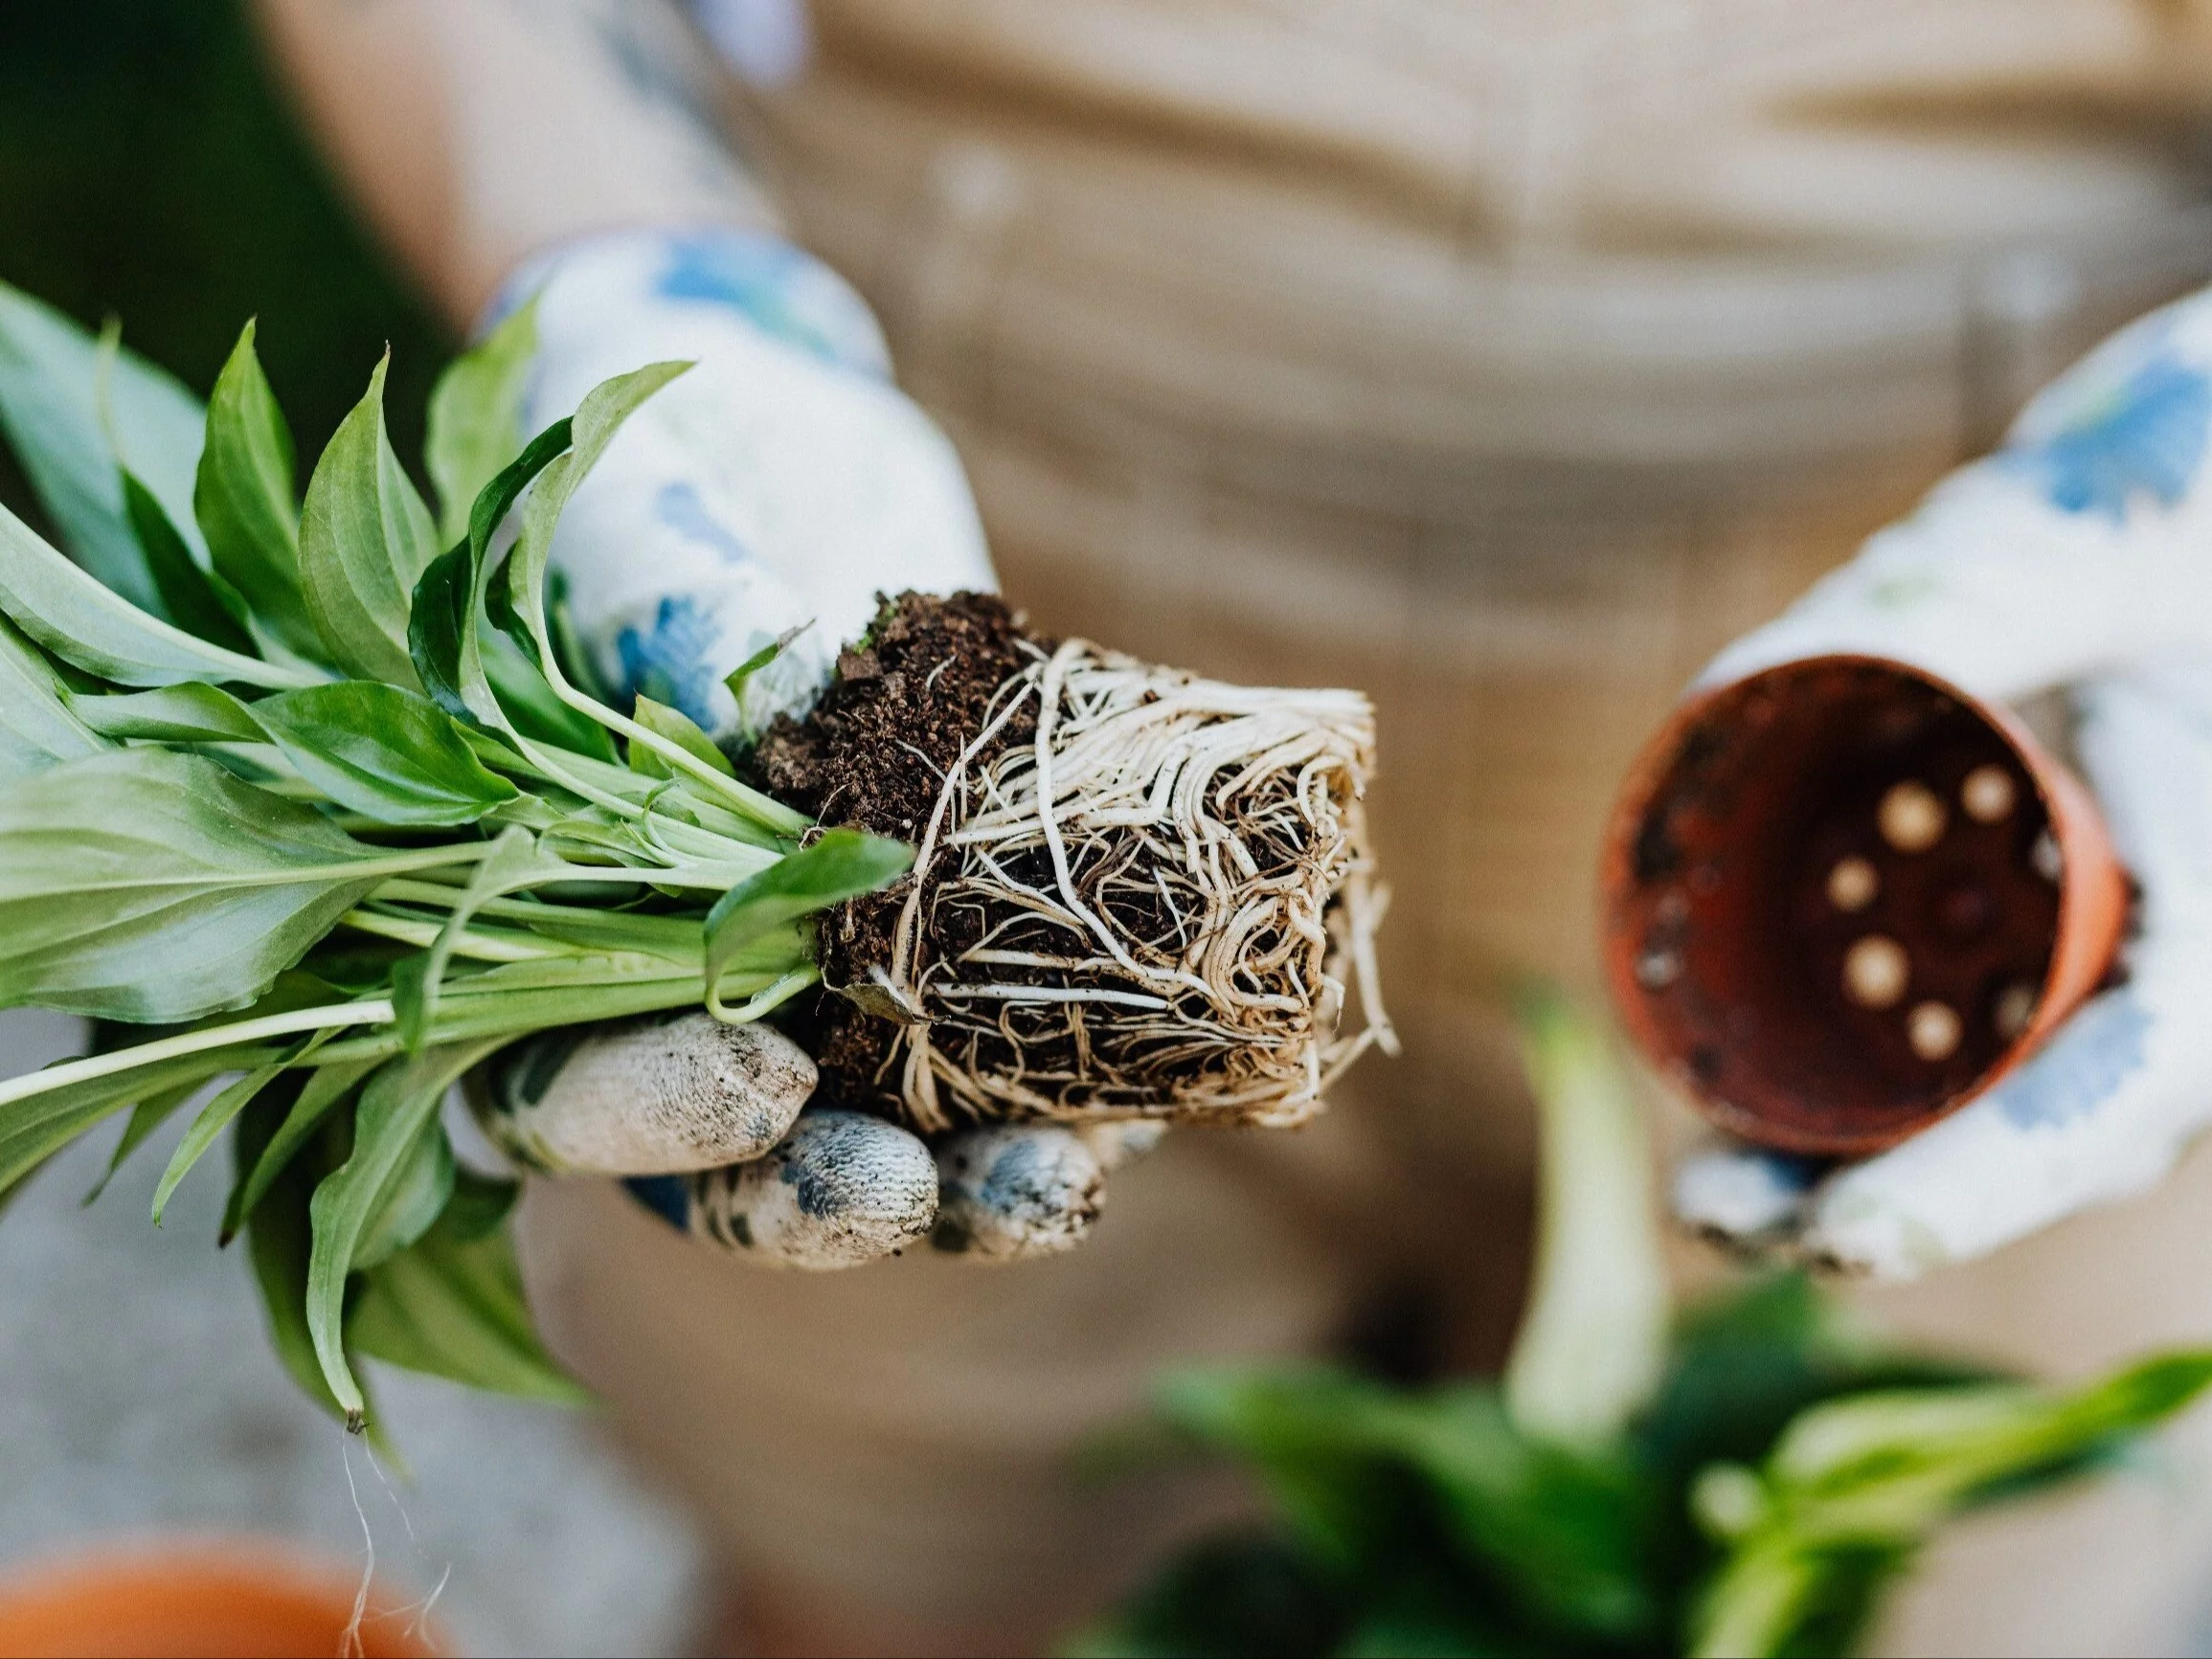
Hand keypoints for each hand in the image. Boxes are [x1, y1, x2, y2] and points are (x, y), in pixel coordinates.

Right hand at [466, 226, 1163, 1264]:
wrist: (783, 452)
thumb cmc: (651, 495)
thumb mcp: (633, 537)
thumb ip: (666, 630)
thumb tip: (760, 708)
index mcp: (555, 938)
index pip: (565, 1084)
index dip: (650, 1110)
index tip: (758, 1080)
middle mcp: (693, 997)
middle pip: (741, 1162)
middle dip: (825, 1194)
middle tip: (899, 1190)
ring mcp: (842, 992)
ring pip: (898, 1146)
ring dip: (975, 1189)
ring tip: (1057, 1180)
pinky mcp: (973, 960)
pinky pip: (1026, 1066)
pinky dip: (1087, 1096)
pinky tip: (1150, 1098)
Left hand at [1671, 287, 2211, 1279]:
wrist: (2184, 538)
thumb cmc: (2158, 533)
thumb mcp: (2075, 548)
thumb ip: (1959, 600)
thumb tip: (1737, 687)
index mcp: (2209, 905)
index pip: (2115, 1083)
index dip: (1987, 1177)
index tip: (1846, 1235)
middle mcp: (2165, 966)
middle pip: (2037, 1138)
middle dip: (1882, 1201)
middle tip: (1713, 1215)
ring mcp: (2099, 968)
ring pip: (1990, 1112)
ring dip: (1846, 1169)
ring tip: (1698, 1197)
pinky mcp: (2033, 948)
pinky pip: (1955, 1049)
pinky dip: (1851, 1093)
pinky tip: (1731, 1117)